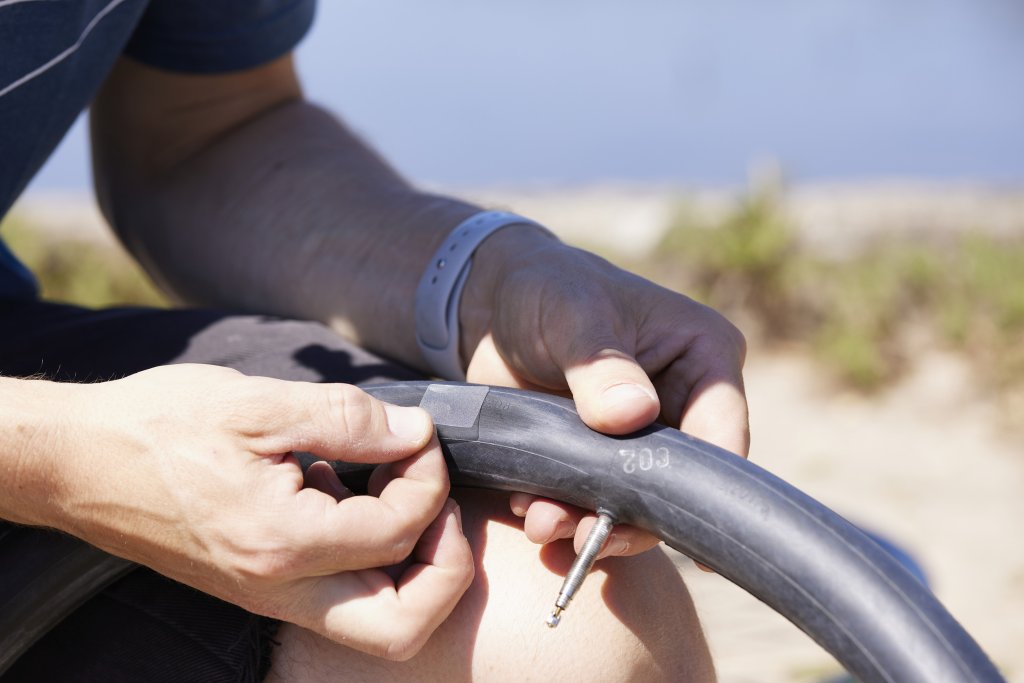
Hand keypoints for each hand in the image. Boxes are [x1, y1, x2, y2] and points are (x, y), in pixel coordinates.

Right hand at [50, 365, 473, 659]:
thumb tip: (416, 435)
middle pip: (404, 624)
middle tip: (436, 503)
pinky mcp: (259, 584)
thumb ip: (349, 419)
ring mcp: (268, 594)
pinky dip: (367, 553)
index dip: (429, 478)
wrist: (77, 462)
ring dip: (411, 566)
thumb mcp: (258, 403)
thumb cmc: (156, 426)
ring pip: (377, 621)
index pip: (400, 531)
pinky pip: (338, 594)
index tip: (413, 439)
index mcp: (282, 542)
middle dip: (445, 567)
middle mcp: (279, 586)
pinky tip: (341, 489)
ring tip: (393, 492)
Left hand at [462, 228, 749, 557]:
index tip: (669, 522)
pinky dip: (566, 516)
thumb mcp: (572, 315)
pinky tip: (530, 515)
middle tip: (583, 535)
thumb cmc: (547, 288)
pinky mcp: (603, 459)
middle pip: (680, 479)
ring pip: (636, 500)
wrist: (494, 307)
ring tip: (542, 525)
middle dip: (633, 515)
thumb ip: (600, 365)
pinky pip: (596, 501)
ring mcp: (644, 437)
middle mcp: (685, 402)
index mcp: (704, 355)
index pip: (722, 430)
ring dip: (592, 523)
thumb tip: (633, 415)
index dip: (702, 483)